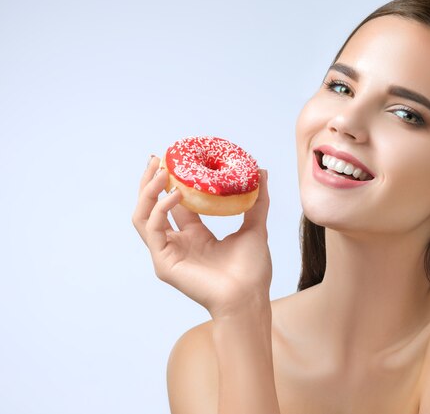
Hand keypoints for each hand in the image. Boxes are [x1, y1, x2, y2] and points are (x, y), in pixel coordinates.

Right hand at [132, 156, 271, 319]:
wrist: (249, 297)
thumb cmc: (252, 270)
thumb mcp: (255, 227)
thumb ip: (257, 200)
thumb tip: (261, 171)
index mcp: (196, 236)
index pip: (175, 204)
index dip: (172, 181)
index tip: (174, 158)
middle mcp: (178, 243)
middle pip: (152, 207)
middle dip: (151, 182)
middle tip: (158, 158)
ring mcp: (168, 253)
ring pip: (143, 217)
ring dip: (148, 192)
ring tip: (161, 171)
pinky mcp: (164, 263)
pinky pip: (152, 230)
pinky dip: (160, 209)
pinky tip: (176, 195)